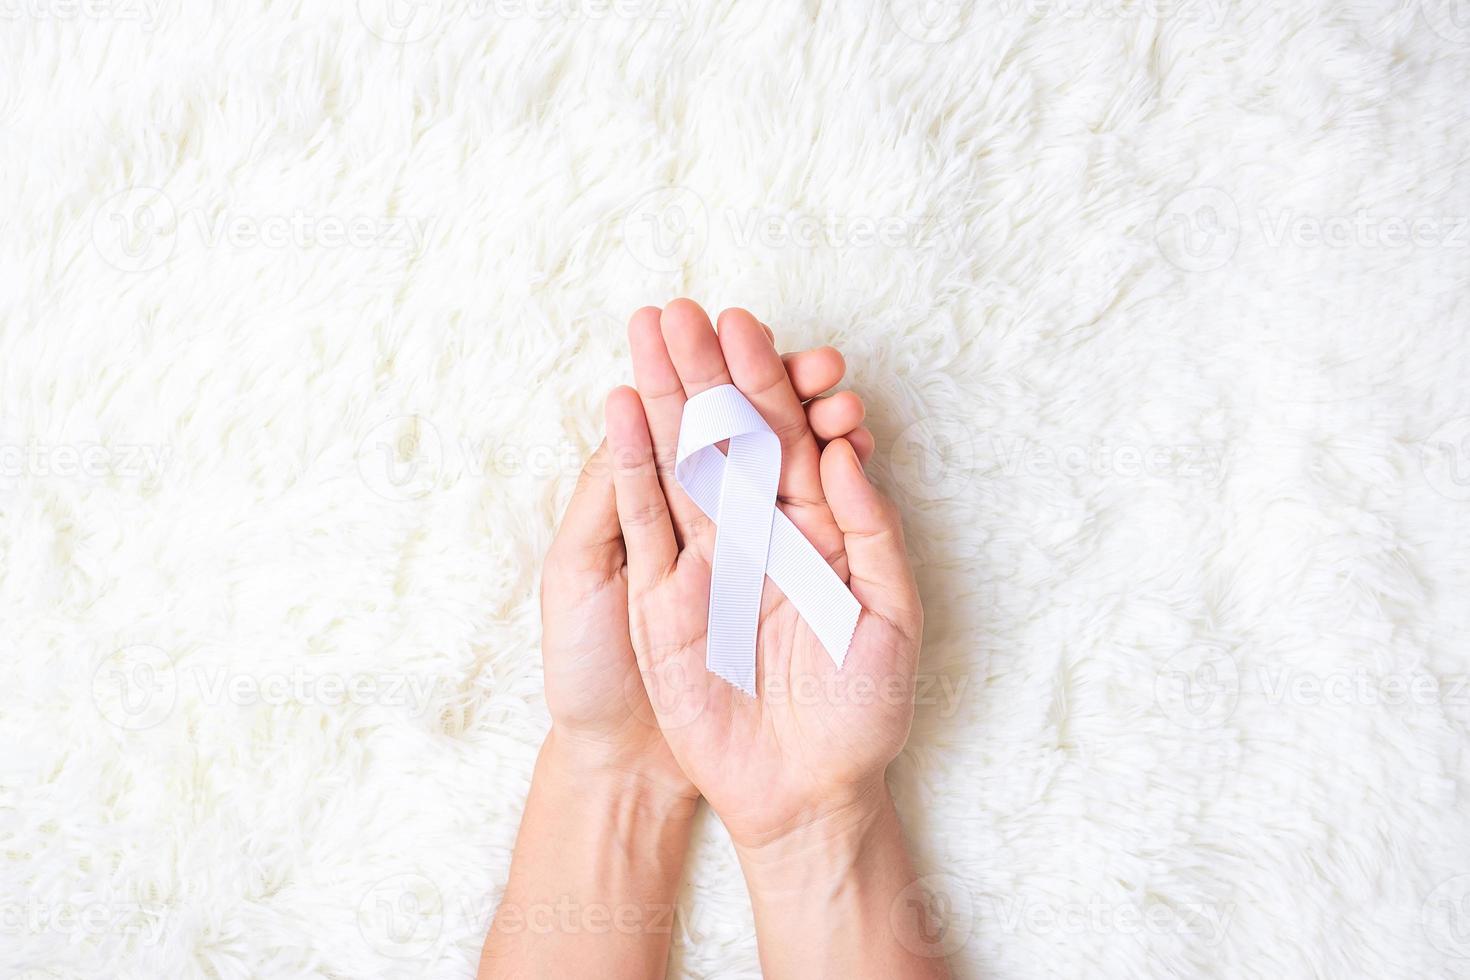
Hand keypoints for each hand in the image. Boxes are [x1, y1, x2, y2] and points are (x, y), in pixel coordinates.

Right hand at [603, 299, 921, 849]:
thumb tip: (844, 451)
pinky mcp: (661, 599)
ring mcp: (704, 562)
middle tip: (681, 310)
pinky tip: (620, 410)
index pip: (786, 438)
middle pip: (724, 437)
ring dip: (661, 401)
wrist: (805, 792)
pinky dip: (631, 467)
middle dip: (705, 373)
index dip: (766, 382)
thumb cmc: (861, 712)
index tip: (746, 326)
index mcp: (814, 528)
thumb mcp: (889, 617)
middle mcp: (756, 533)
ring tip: (642, 335)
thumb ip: (871, 530)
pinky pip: (644, 523)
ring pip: (679, 466)